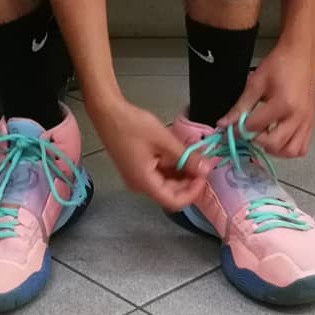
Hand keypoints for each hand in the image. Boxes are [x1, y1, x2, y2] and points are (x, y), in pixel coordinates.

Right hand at [88, 96, 210, 210]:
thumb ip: (186, 157)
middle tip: (202, 163)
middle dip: (189, 181)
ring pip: (165, 183)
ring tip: (192, 155)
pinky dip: (171, 166)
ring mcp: (137, 177)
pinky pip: (158, 174)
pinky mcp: (136, 168)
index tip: (204, 174)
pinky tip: (178, 152)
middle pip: (170, 193)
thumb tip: (206, 169)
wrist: (107, 112)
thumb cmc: (132, 125)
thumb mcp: (163, 140)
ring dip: (181, 173)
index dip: (193, 192)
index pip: (174, 201)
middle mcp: (140, 185)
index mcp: (145, 183)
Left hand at [219, 39, 314, 158]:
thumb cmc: (279, 64)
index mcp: (282, 104)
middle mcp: (297, 117)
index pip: (255, 126)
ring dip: (274, 150)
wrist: (301, 55)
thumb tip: (224, 123)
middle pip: (273, 144)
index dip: (239, 130)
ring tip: (263, 138)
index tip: (231, 129)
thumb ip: (240, 105)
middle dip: (256, 141)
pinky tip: (278, 139)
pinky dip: (288, 149)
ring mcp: (306, 122)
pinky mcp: (311, 123)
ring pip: (290, 151)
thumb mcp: (255, 82)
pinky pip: (302, 147)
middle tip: (247, 133)